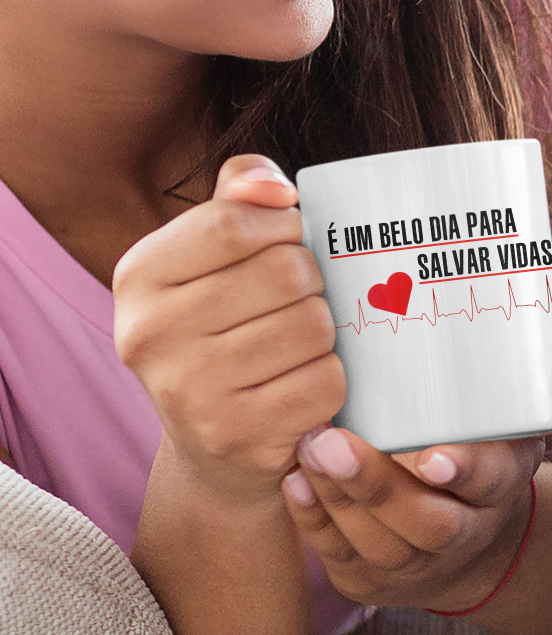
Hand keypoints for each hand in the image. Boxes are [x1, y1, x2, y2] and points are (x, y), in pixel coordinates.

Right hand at [113, 155, 345, 507]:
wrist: (213, 446)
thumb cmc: (224, 324)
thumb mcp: (212, 251)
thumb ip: (239, 194)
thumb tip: (274, 188)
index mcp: (139, 276)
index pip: (233, 223)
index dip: (283, 224)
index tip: (289, 238)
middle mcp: (150, 335)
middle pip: (284, 272)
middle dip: (310, 280)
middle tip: (297, 299)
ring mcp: (189, 392)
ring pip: (313, 325)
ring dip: (323, 330)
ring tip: (297, 343)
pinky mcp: (236, 437)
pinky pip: (325, 381)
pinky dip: (330, 378)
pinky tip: (302, 382)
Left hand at [279, 407, 551, 612]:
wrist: (469, 548)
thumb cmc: (483, 464)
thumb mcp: (515, 437)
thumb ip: (531, 407)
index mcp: (499, 492)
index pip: (487, 484)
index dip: (463, 471)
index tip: (431, 456)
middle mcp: (460, 537)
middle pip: (422, 524)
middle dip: (375, 486)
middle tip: (332, 440)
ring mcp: (411, 569)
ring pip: (375, 543)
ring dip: (336, 497)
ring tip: (307, 447)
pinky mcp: (367, 583)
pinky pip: (337, 556)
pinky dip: (313, 520)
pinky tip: (295, 480)